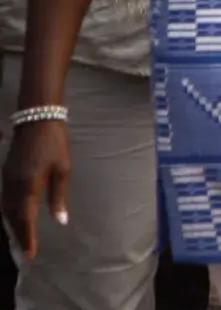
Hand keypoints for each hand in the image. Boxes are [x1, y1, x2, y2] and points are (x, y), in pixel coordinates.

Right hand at [2, 120, 70, 258]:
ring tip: (21, 237)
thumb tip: (61, 221)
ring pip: (6, 209)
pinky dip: (9, 211)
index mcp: (29, 186)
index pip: (26, 219)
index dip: (28, 237)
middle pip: (13, 217)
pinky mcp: (6, 173)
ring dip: (13, 224)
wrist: (37, 119)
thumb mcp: (63, 169)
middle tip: (26, 250)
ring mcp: (7, 179)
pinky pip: (4, 199)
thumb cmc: (55, 143)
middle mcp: (14, 186)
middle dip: (19, 234)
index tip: (30, 253)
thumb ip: (59, 197)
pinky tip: (15, 215)